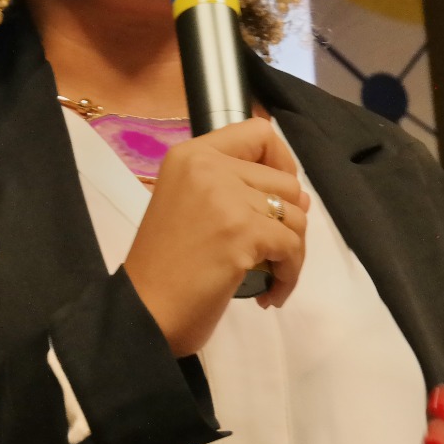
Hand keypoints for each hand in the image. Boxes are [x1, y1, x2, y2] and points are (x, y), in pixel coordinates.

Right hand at [123, 116, 309, 356]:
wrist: (144, 310)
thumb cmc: (163, 266)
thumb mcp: (190, 206)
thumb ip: (234, 189)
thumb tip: (299, 197)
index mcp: (191, 154)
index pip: (259, 133)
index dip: (281, 163)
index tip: (276, 198)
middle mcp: (208, 166)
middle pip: (286, 181)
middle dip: (289, 221)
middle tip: (269, 253)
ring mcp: (225, 197)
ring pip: (296, 216)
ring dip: (292, 253)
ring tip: (269, 276)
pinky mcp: (241, 231)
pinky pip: (293, 247)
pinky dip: (290, 275)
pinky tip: (269, 293)